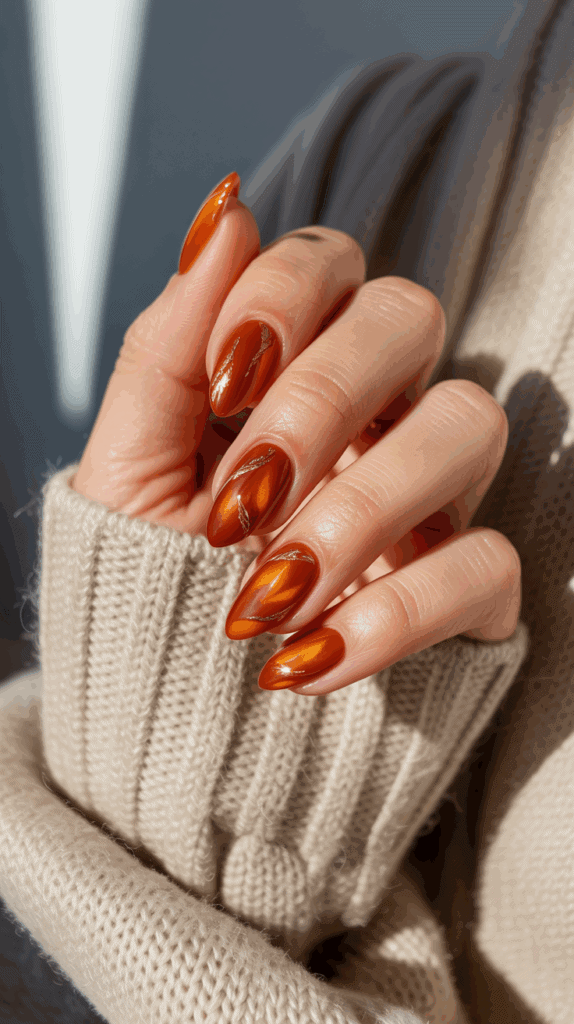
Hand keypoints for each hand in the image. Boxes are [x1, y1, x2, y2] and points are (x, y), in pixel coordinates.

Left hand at [73, 172, 520, 695]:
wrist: (176, 707)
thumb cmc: (151, 574)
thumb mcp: (127, 467)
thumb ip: (167, 347)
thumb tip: (222, 212)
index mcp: (292, 366)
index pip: (326, 260)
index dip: (278, 299)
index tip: (221, 383)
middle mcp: (375, 408)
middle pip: (410, 314)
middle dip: (321, 397)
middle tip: (245, 498)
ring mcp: (430, 493)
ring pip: (470, 421)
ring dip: (361, 506)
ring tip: (269, 592)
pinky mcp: (468, 584)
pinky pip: (485, 563)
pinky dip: (396, 614)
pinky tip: (308, 659)